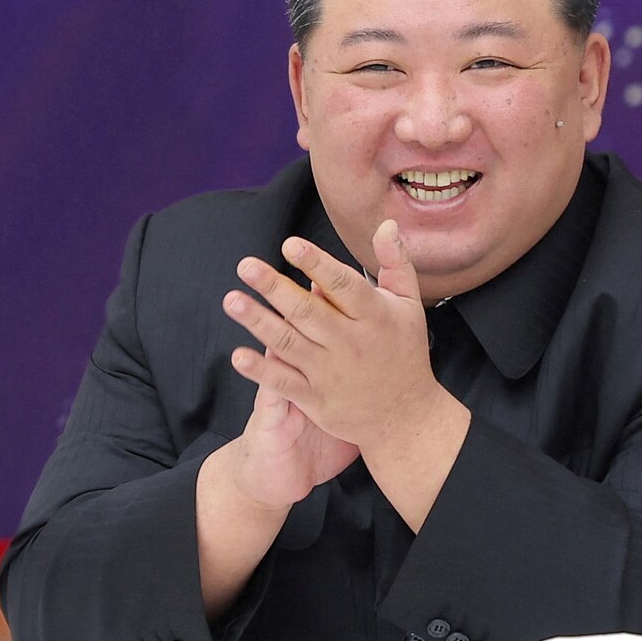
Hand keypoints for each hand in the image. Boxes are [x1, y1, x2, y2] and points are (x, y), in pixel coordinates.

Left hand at [224, 222, 469, 527]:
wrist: (406, 418)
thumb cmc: (405, 351)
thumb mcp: (410, 304)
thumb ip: (395, 263)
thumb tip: (384, 223)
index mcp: (375, 316)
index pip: (343, 286)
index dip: (317, 265)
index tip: (290, 245)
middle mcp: (351, 343)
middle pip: (308, 312)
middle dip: (275, 288)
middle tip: (245, 266)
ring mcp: (331, 373)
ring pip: (290, 343)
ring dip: (259, 322)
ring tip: (231, 300)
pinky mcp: (316, 399)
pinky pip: (285, 382)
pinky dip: (262, 370)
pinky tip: (238, 355)